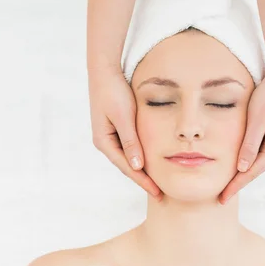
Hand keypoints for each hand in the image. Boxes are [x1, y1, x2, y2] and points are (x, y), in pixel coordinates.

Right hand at [88, 67, 162, 200]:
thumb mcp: (124, 117)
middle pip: (128, 166)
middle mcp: (105, 142)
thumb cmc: (114, 92)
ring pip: (129, 158)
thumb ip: (131, 141)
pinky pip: (130, 148)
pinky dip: (141, 157)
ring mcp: (110, 136)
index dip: (143, 181)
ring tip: (159, 183)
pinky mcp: (116, 129)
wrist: (104, 71)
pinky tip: (151, 162)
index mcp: (104, 141)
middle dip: (143, 180)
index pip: (127, 167)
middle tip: (161, 194)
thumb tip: (137, 166)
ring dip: (143, 170)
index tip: (157, 192)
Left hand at [219, 74, 264, 203]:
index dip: (236, 186)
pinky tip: (236, 169)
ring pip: (256, 165)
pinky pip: (257, 155)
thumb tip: (242, 168)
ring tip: (225, 188)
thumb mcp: (257, 119)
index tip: (223, 198)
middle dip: (237, 185)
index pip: (252, 172)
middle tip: (220, 199)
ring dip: (241, 176)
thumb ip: (250, 144)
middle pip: (254, 172)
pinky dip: (245, 163)